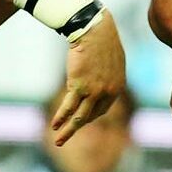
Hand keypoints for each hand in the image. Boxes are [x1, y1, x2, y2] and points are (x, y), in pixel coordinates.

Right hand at [51, 17, 124, 145]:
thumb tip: (99, 78)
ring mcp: (94, 91)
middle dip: (78, 126)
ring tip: (59, 141)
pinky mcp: (79, 86)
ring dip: (68, 130)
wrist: (95, 30)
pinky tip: (54, 125)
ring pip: (80, 117)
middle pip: (91, 116)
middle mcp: (107, 92)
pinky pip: (69, 107)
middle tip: (69, 135)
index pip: (103, 109)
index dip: (91, 116)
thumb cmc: (102, 41)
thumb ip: (107, 74)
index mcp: (117, 87)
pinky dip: (61, 117)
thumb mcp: (111, 60)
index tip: (82, 119)